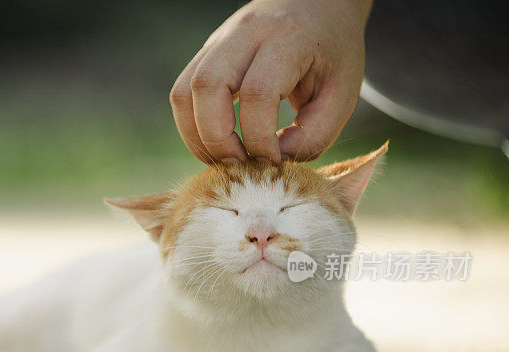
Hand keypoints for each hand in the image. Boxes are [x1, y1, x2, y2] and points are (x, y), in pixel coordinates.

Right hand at [169, 0, 372, 163]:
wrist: (317, 7)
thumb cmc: (333, 54)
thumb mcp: (342, 95)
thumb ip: (314, 134)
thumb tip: (274, 160)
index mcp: (289, 39)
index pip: (258, 93)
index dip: (259, 139)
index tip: (272, 161)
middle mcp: (247, 33)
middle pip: (208, 86)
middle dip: (217, 138)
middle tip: (239, 164)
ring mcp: (219, 40)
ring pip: (184, 92)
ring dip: (196, 135)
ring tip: (222, 158)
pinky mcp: (206, 53)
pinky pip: (181, 93)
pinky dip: (191, 126)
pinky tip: (214, 142)